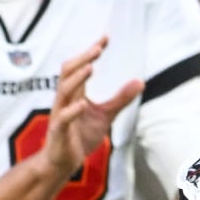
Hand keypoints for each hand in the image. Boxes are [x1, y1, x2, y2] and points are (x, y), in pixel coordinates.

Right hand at [44, 37, 143, 172]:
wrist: (63, 162)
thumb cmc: (81, 136)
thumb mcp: (105, 115)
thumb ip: (120, 99)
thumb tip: (141, 81)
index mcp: (74, 93)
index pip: (80, 67)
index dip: (91, 52)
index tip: (105, 38)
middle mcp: (64, 99)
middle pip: (68, 72)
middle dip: (82, 58)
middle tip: (98, 48)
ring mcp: (59, 114)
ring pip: (63, 91)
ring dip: (77, 79)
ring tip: (91, 67)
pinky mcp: (59, 131)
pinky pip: (63, 118)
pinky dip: (72, 110)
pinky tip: (83, 104)